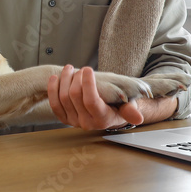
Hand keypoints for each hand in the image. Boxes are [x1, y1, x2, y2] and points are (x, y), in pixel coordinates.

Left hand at [47, 65, 177, 130]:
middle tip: (81, 68)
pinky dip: (52, 89)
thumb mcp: (128, 106)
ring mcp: (73, 122)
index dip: (87, 84)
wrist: (109, 113)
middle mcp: (86, 123)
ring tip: (69, 68)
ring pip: (62, 98)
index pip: (91, 101)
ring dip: (63, 80)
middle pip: (74, 97)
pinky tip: (54, 77)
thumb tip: (138, 117)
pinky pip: (54, 104)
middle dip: (75, 78)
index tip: (88, 68)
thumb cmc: (119, 105)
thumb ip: (130, 110)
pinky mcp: (65, 118)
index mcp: (102, 119)